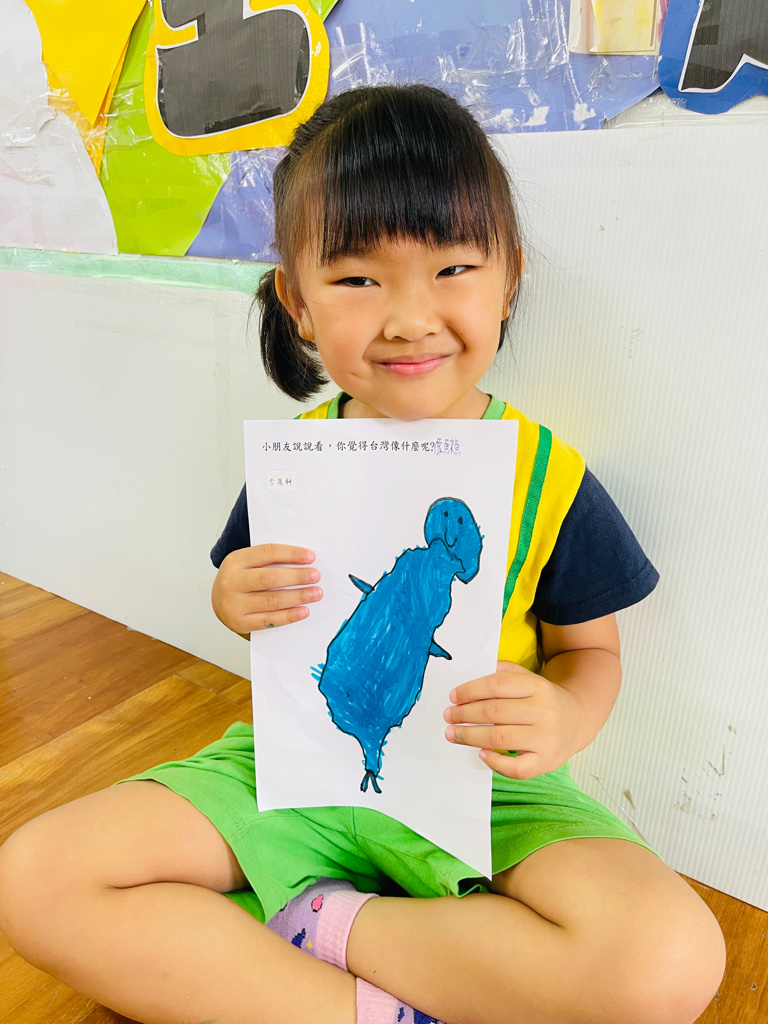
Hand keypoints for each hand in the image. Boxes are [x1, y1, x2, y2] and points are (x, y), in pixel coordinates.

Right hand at [212, 544, 321, 634]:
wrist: (219, 602)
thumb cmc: (240, 580)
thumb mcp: (248, 564)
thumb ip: (270, 562)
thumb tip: (304, 562)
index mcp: (235, 561)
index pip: (267, 553)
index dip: (291, 554)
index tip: (310, 557)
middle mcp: (231, 581)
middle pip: (269, 578)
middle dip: (297, 577)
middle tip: (315, 576)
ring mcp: (233, 604)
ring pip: (271, 600)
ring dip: (298, 596)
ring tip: (315, 593)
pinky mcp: (239, 622)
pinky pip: (268, 620)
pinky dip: (288, 615)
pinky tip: (303, 611)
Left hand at [443, 660, 581, 779]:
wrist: (578, 719)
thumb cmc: (544, 699)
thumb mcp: (529, 677)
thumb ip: (503, 672)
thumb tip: (471, 678)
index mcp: (538, 686)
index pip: (496, 685)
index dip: (470, 690)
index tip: (453, 696)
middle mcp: (544, 712)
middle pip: (494, 712)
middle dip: (464, 714)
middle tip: (448, 716)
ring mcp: (546, 738)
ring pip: (499, 738)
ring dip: (470, 736)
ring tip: (453, 734)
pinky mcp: (547, 762)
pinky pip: (516, 767)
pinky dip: (495, 762)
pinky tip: (481, 753)